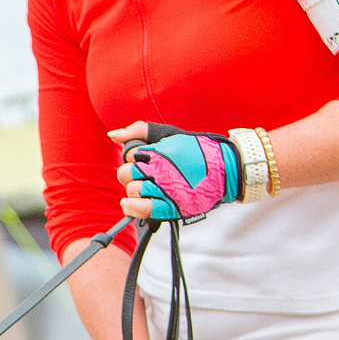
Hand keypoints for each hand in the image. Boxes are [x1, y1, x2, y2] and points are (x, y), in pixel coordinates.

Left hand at [109, 121, 244, 222]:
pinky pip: (142, 209)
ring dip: (133, 191)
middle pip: (125, 174)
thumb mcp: (168, 134)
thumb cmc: (196, 150)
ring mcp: (164, 189)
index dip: (133, 157)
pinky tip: (128, 204)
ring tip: (143, 189)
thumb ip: (139, 130)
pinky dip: (131, 207)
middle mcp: (158, 170)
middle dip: (129, 174)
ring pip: (132, 191)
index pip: (128, 155)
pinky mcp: (171, 206)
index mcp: (157, 151)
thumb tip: (112, 135)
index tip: (144, 159)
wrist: (226, 169)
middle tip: (143, 176)